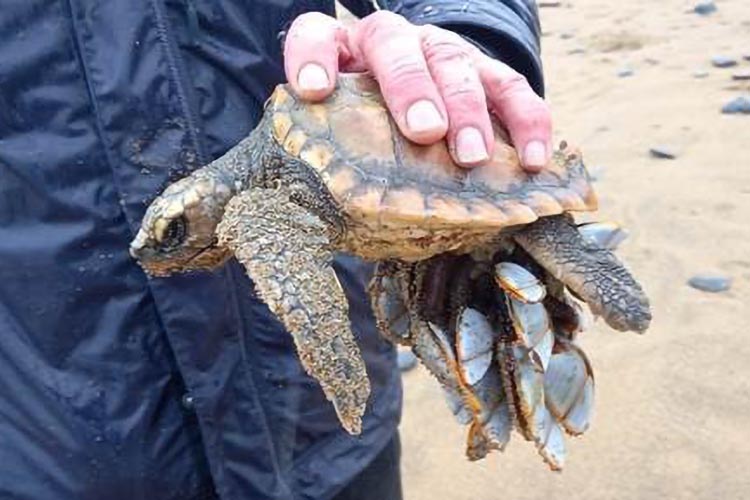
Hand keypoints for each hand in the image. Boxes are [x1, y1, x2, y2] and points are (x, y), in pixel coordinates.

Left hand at [283, 11, 551, 170]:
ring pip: (454, 63)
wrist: (419, 112)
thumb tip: (305, 242)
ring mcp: (441, 53)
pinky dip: (527, 122)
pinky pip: (512, 88)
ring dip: (466, 109)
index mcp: (340, 54)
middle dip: (409, 88)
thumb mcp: (337, 145)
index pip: (317, 36)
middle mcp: (391, 43)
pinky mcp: (487, 73)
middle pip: (393, 43)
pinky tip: (533, 161)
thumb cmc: (365, 138)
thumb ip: (320, 171)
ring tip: (471, 157)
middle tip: (423, 131)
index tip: (312, 92)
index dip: (312, 58)